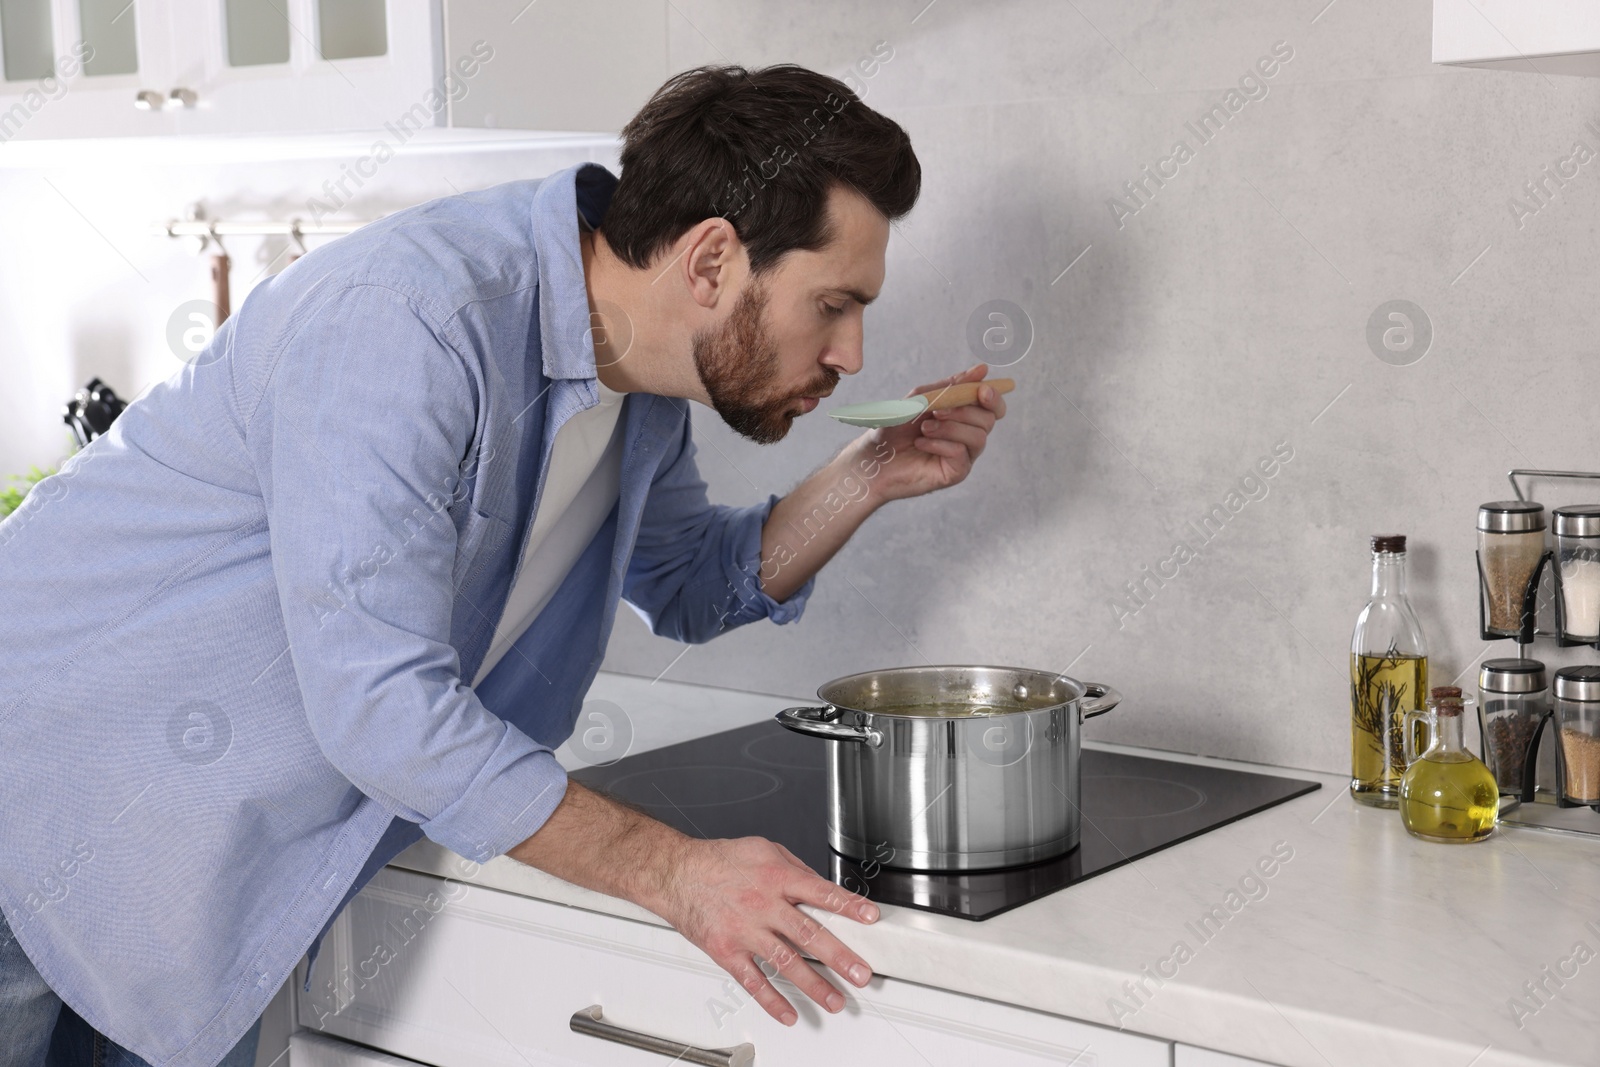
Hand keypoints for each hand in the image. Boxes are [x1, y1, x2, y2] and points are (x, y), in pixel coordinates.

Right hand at [649, 835, 879, 1025]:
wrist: (677, 873)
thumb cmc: (720, 861)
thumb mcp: (764, 849)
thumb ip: (796, 869)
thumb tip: (823, 887)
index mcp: (777, 877)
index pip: (821, 892)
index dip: (848, 905)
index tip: (871, 918)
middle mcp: (763, 904)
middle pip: (808, 933)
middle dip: (839, 956)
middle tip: (861, 973)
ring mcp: (745, 931)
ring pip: (785, 962)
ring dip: (813, 985)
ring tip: (835, 1000)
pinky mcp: (727, 951)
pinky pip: (753, 981)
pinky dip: (771, 1001)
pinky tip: (788, 1014)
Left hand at [864, 363, 1007, 502]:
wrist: (875, 456)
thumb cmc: (896, 428)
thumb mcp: (922, 398)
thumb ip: (951, 386)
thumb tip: (982, 370)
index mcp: (963, 416)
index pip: (993, 406)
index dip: (993, 396)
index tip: (981, 390)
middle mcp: (967, 435)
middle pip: (988, 420)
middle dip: (964, 411)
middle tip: (936, 411)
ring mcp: (963, 455)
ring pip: (978, 436)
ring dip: (949, 427)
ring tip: (924, 429)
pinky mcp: (956, 472)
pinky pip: (961, 453)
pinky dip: (939, 444)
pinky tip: (921, 444)